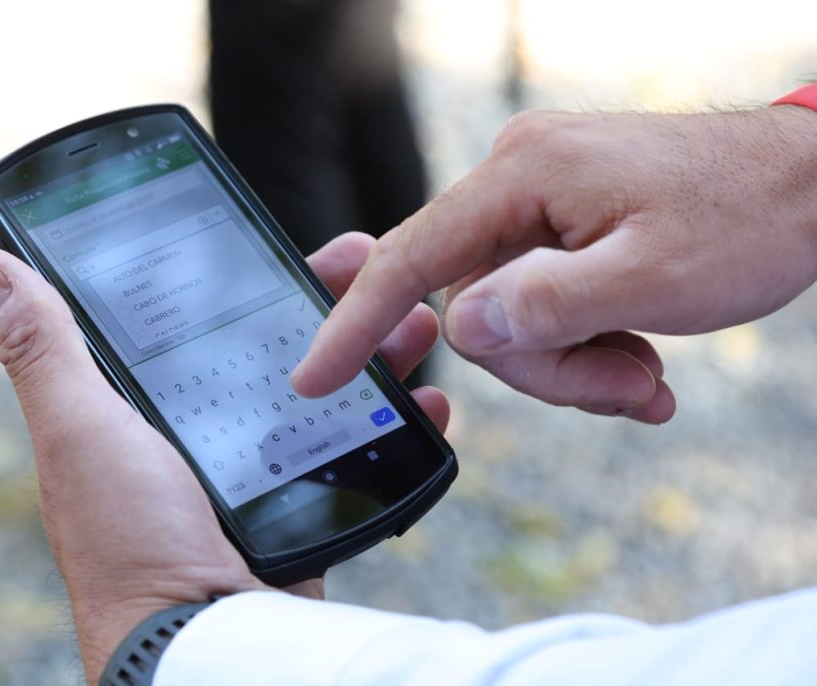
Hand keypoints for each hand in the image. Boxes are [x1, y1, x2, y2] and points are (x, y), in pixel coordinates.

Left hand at [0, 232, 447, 682]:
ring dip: (374, 349)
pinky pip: (358, 449)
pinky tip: (426, 399)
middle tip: (369, 260)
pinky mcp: (305, 504)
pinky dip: (395, 421)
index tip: (279, 236)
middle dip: (325, 299)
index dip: (242, 273)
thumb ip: (44, 351)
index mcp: (147, 405)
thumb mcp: (80, 430)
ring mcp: (260, 468)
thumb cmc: (129, 540)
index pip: (201, 317)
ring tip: (415, 317)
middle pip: (275, 345)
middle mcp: (205, 431)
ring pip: (327, 388)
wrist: (205, 641)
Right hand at [293, 107, 816, 422]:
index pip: (413, 257)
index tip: (313, 377)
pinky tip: (639, 359)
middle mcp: (518, 181)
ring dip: (573, 365)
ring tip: (645, 378)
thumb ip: (545, 305)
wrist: (811, 189)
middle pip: (471, 306)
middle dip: (542, 368)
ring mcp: (540, 203)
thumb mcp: (650, 277)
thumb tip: (457, 328)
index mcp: (523, 177)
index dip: (355, 321)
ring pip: (509, 316)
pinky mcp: (563, 226)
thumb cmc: (744, 221)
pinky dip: (584, 346)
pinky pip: (541, 301)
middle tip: (625, 391)